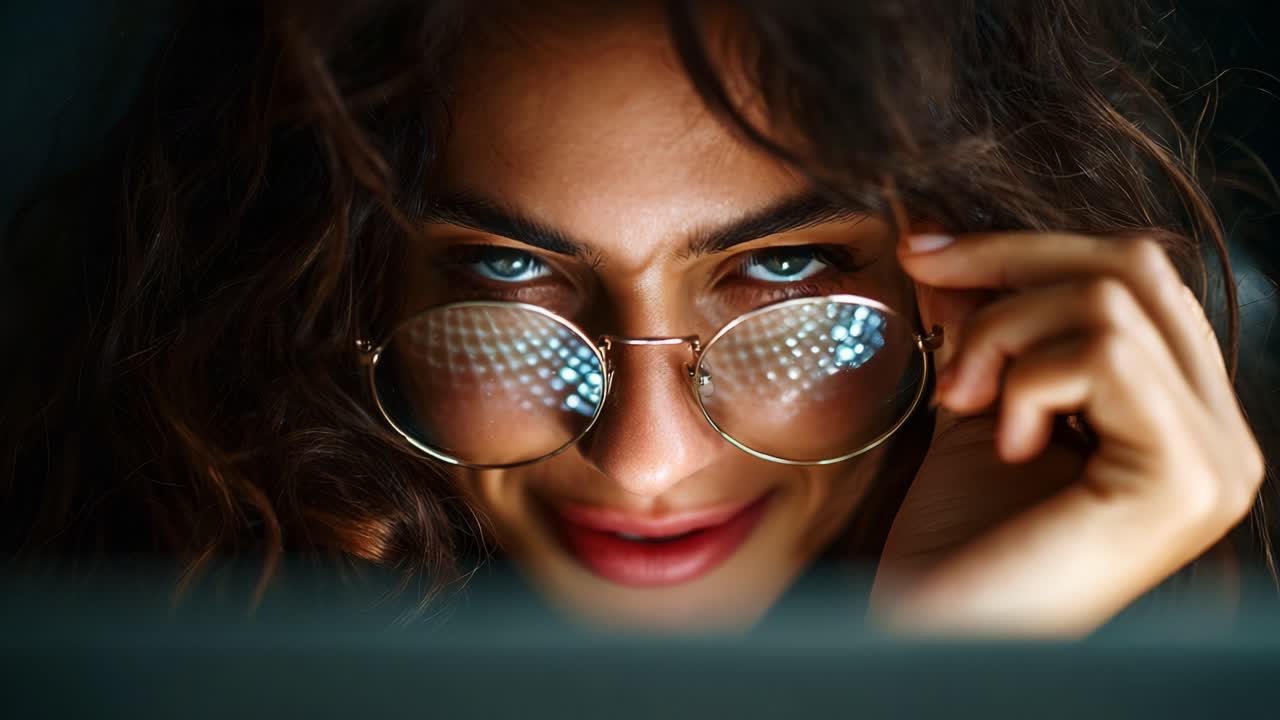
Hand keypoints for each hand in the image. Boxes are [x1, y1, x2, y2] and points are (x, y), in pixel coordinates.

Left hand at [869, 230, 1264, 635]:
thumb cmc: (955, 542)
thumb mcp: (976, 403)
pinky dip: (1029, 380)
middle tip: (926, 283)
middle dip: (1011, 263)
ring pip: (1114, 303)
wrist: (935, 634)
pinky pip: (1109, 357)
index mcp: (1181, 417)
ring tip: (962, 399)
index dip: (1025, 248)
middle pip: (1136, 268)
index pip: (1133, 279)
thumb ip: (986, 322)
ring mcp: (1216, 462)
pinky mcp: (1188, 480)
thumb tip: (948, 232)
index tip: (928, 248)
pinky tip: (1006, 442)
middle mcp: (1222, 438)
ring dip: (1004, 333)